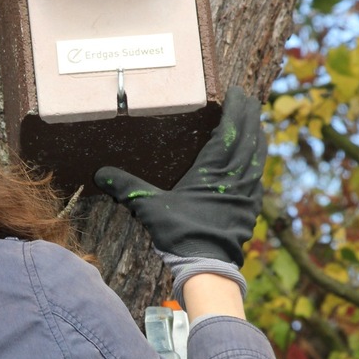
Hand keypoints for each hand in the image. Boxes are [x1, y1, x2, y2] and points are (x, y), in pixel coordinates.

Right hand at [94, 87, 265, 266]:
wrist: (208, 266)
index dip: (236, 108)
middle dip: (250, 116)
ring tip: (256, 123)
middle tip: (249, 100)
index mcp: (213, 169)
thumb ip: (127, 187)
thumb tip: (100, 173)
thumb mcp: (150, 206)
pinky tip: (256, 163)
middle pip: (249, 137)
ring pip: (258, 156)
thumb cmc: (180, 233)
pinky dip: (258, 162)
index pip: (229, 129)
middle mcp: (235, 176)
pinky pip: (259, 177)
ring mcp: (247, 192)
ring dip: (258, 136)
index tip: (237, 92)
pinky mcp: (250, 207)